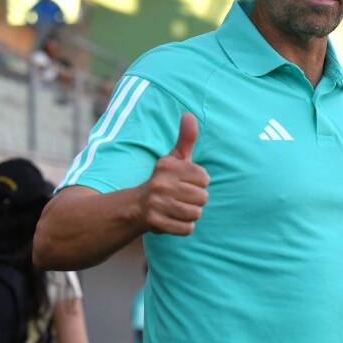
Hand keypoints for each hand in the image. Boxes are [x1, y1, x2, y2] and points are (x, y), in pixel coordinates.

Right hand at [138, 113, 208, 235]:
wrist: (137, 206)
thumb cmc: (164, 179)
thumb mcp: (174, 158)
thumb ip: (186, 138)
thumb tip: (189, 114)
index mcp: (168, 166)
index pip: (205, 178)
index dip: (199, 183)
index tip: (186, 182)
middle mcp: (161, 184)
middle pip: (202, 198)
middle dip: (196, 200)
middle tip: (182, 197)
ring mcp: (157, 204)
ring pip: (196, 213)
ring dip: (191, 214)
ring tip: (178, 208)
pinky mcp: (156, 223)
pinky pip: (187, 229)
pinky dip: (184, 227)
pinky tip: (174, 219)